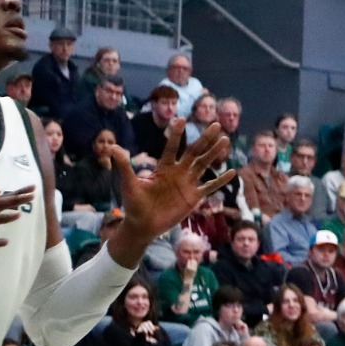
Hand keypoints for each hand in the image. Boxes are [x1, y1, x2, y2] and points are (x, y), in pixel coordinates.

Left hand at [105, 121, 237, 265]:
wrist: (142, 226)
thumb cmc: (134, 204)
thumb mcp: (128, 184)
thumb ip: (123, 166)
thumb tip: (112, 147)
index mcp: (163, 168)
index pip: (171, 148)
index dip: (176, 135)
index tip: (181, 119)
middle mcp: (178, 172)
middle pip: (194, 152)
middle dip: (204, 139)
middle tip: (215, 124)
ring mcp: (187, 184)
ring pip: (204, 165)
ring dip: (214, 153)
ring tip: (225, 140)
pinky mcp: (194, 197)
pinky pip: (210, 187)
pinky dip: (220, 180)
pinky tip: (232, 172)